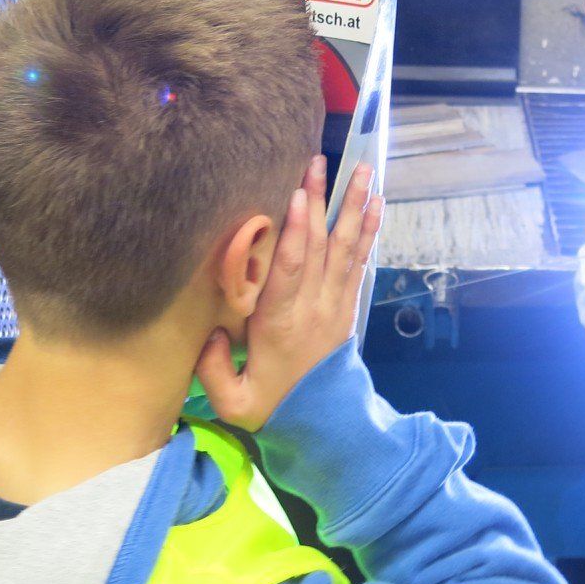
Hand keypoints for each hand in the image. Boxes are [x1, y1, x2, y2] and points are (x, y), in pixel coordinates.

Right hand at [195, 157, 383, 430]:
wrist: (321, 421)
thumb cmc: (269, 404)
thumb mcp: (233, 401)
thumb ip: (213, 371)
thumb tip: (209, 336)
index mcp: (280, 323)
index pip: (290, 271)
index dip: (295, 232)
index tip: (296, 196)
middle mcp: (312, 306)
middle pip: (319, 246)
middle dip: (320, 201)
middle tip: (319, 162)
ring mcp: (335, 303)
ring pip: (344, 247)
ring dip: (352, 206)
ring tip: (364, 169)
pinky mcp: (347, 304)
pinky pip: (360, 260)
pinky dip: (368, 231)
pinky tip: (375, 202)